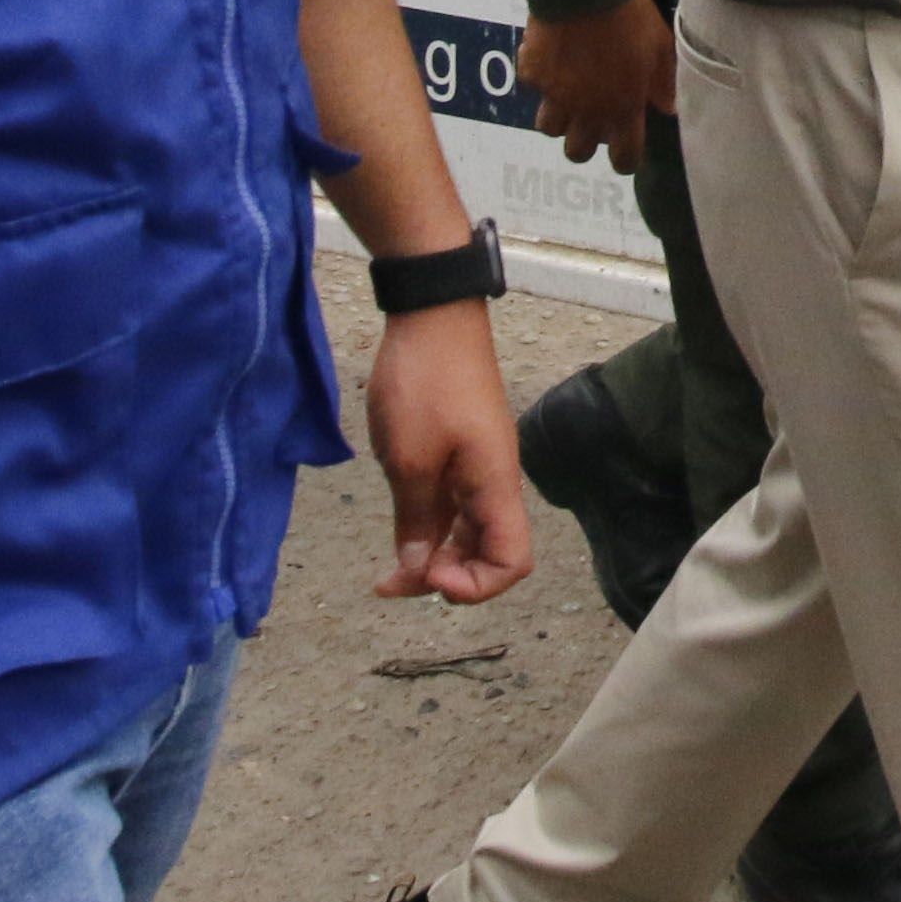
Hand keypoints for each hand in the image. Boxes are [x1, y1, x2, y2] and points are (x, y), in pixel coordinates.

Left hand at [364, 300, 531, 603]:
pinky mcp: (458, 451)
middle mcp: (493, 482)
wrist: (432, 315)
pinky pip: (451, 506)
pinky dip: (427, 527)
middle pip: (488, 552)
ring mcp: (476, 467)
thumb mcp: (409, 460)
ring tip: (388, 571)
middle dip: (444, 577)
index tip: (429, 576)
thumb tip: (417, 571)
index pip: (512, 560)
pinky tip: (398, 531)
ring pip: (466, 532)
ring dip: (432, 555)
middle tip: (392, 583)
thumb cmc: (425, 383)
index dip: (477, 586)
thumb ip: (415, 520)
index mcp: (494, 486)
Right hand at [517, 0, 671, 172]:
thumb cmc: (629, 16)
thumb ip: (664, 81)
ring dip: (558, 116)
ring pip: (548, 128)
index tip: (625, 149)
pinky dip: (539, 76)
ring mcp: (554, 94)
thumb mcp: (660, 45)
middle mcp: (586, 110)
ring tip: (567, 95)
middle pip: (577, 152)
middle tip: (592, 120)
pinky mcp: (531, 72)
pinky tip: (549, 59)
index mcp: (622, 107)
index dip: (625, 159)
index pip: (624, 158)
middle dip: (584, 142)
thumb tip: (668, 107)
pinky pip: (531, 86)